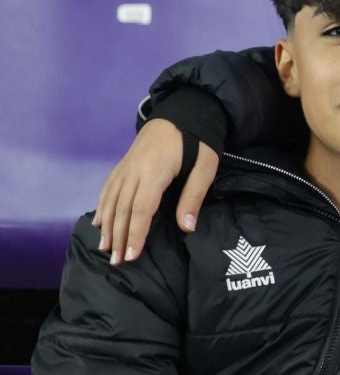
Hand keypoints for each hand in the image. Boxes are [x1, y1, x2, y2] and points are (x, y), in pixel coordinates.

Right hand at [92, 119, 219, 265]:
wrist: (182, 112)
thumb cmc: (198, 140)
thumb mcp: (205, 167)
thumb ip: (193, 196)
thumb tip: (186, 227)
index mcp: (154, 172)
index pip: (141, 209)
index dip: (135, 234)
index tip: (131, 256)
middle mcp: (134, 171)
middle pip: (123, 209)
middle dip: (119, 238)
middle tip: (117, 262)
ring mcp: (125, 167)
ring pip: (112, 201)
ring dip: (107, 227)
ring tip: (105, 249)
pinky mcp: (123, 165)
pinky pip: (108, 189)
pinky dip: (102, 207)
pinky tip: (99, 222)